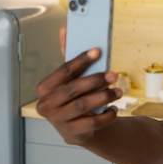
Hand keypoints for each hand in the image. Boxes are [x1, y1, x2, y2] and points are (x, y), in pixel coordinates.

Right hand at [35, 27, 121, 144]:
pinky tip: (114, 109)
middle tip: (113, 74)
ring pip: (83, 105)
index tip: (97, 51)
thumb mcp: (69, 79)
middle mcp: (47, 105)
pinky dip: (106, 115)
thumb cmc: (73, 98)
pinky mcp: (72, 133)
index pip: (63, 71)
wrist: (77, 128)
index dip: (81, 60)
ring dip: (104, 96)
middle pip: (73, 89)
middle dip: (95, 80)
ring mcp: (58, 121)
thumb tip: (65, 29)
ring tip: (118, 91)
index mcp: (44, 88)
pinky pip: (92, 123)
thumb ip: (68, 56)